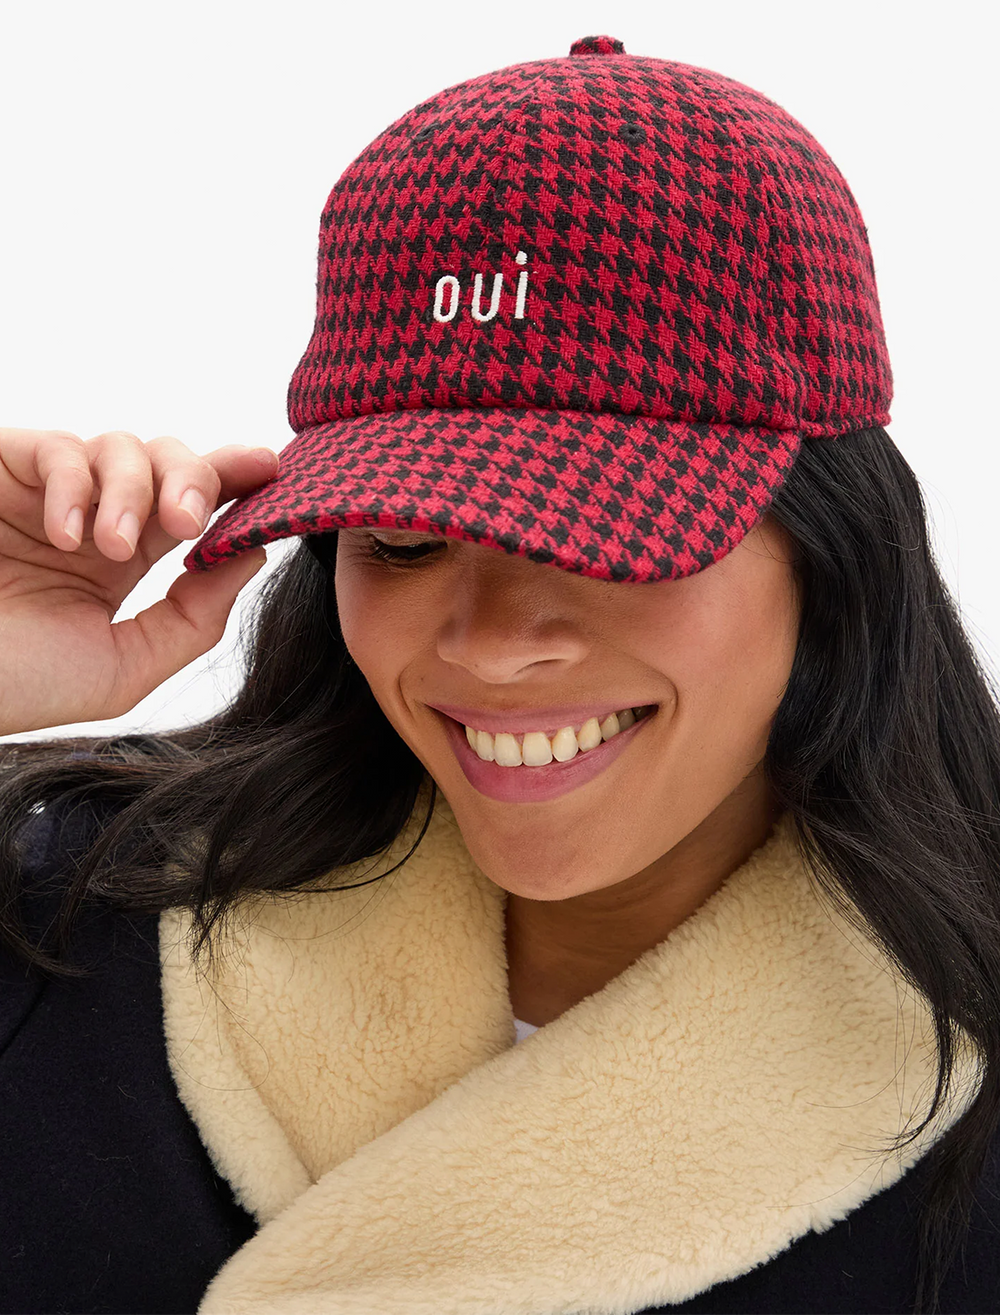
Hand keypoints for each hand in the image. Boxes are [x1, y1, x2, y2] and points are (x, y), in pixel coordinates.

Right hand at [0, 427, 278, 735]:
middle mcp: (92, 517)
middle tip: (185, 524)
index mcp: (125, 560)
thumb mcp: (124, 667)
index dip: (236, 479)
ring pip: (121, 446)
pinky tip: (66, 537)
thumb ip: (194, 617)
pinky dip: (74, 484)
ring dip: (132, 491)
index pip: (194, 504)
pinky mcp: (0, 470)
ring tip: (107, 547)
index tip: (273, 471)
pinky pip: (57, 447)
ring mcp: (46, 492)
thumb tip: (250, 555)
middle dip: (192, 479)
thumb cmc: (16, 686)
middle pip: (169, 461)